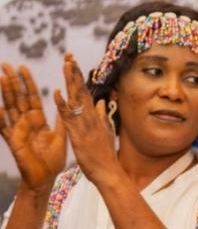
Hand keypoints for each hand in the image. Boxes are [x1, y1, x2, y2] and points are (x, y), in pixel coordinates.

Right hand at [0, 63, 66, 193]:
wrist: (45, 177)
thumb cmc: (52, 159)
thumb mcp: (60, 136)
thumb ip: (62, 121)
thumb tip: (67, 104)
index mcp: (37, 120)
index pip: (32, 97)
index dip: (28, 83)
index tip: (23, 67)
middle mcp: (25, 122)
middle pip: (18, 98)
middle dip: (13, 82)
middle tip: (6, 64)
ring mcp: (17, 130)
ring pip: (10, 108)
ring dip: (5, 93)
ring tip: (1, 78)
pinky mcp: (13, 141)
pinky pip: (4, 128)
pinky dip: (0, 117)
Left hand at [52, 54, 120, 187]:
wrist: (109, 172)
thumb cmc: (105, 156)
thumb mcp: (106, 132)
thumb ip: (102, 116)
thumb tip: (102, 102)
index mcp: (95, 117)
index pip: (86, 93)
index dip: (79, 78)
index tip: (74, 63)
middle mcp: (91, 118)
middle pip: (81, 91)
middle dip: (74, 73)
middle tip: (69, 56)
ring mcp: (85, 125)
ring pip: (76, 99)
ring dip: (70, 82)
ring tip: (66, 65)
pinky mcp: (78, 134)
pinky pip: (68, 117)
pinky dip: (63, 105)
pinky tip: (57, 93)